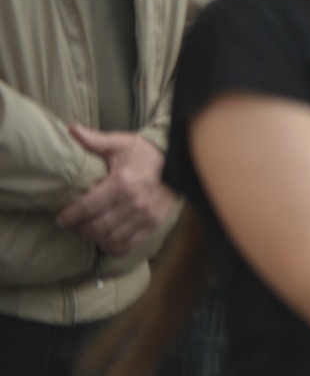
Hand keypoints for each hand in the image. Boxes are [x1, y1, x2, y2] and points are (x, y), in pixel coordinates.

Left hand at [55, 127, 175, 254]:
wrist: (181, 160)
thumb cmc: (147, 152)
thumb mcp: (122, 143)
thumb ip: (95, 140)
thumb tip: (72, 128)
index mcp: (122, 182)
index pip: (88, 207)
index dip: (70, 216)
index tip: (62, 218)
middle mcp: (133, 202)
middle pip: (97, 226)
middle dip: (81, 228)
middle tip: (75, 224)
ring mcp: (145, 215)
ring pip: (111, 237)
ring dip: (96, 237)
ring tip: (90, 231)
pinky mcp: (154, 223)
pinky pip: (129, 244)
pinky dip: (114, 246)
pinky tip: (107, 240)